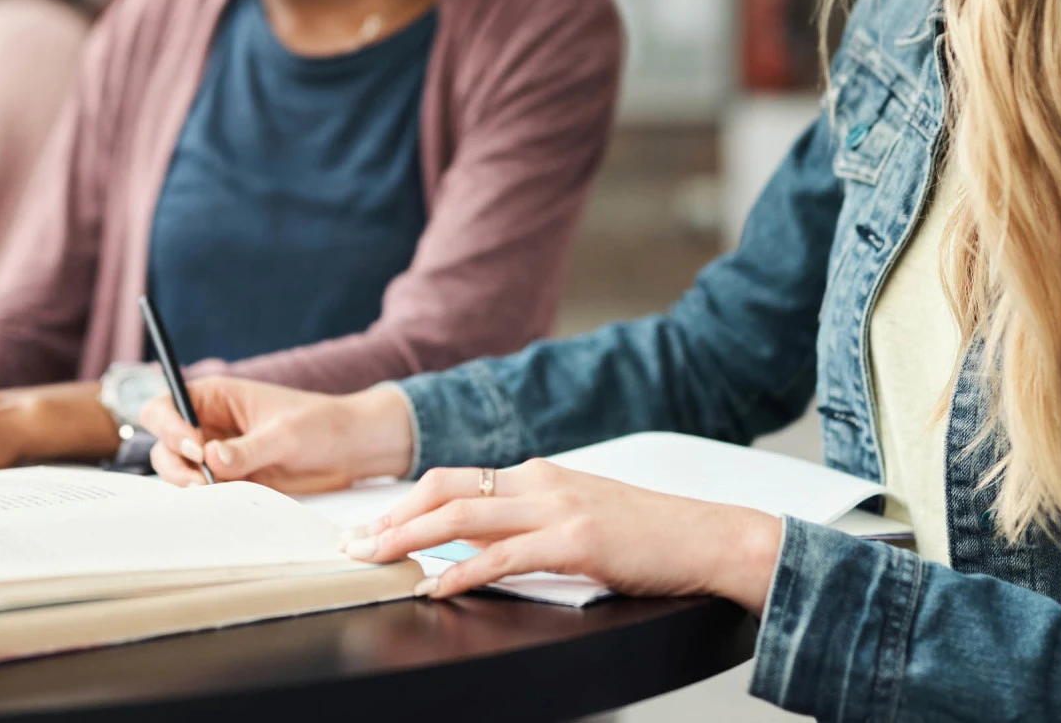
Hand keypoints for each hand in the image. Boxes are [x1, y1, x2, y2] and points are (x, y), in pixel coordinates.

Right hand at [142, 376, 414, 493]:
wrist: (351, 448)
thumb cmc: (321, 424)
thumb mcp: (284, 434)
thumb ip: (246, 449)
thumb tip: (210, 459)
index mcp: (215, 396)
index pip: (165, 407)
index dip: (168, 427)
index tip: (194, 449)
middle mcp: (209, 423)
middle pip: (164, 444)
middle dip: (176, 464)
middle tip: (203, 483)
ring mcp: (218, 453)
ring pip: (180, 471)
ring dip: (189, 485)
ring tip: (217, 492)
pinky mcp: (231, 478)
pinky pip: (205, 491)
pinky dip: (207, 499)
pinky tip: (225, 502)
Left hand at [338, 461, 784, 614]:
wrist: (708, 537)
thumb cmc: (650, 537)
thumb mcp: (580, 519)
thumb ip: (531, 526)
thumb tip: (476, 548)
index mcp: (540, 474)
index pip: (455, 480)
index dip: (405, 503)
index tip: (370, 528)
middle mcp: (541, 481)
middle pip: (445, 488)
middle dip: (390, 516)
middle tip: (352, 545)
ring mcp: (557, 507)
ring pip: (462, 515)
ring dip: (408, 537)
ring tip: (373, 560)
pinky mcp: (575, 539)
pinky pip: (502, 555)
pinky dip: (460, 571)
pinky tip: (433, 585)